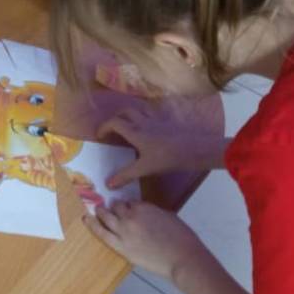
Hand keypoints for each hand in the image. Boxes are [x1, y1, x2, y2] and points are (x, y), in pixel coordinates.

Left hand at [84, 201, 204, 279]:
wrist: (183, 259)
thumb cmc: (182, 239)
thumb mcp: (168, 216)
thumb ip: (152, 212)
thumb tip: (143, 214)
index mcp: (144, 207)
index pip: (130, 203)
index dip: (130, 206)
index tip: (129, 209)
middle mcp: (130, 216)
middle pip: (116, 207)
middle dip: (115, 208)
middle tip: (111, 208)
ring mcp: (124, 231)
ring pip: (106, 217)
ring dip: (100, 212)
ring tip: (96, 210)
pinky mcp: (121, 246)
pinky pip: (102, 233)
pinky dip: (92, 225)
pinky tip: (86, 219)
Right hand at [97, 107, 228, 187]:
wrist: (194, 149)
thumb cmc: (167, 157)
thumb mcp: (144, 168)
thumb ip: (126, 175)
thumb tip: (108, 184)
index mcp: (134, 131)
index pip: (114, 123)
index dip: (104, 127)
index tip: (99, 136)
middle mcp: (142, 121)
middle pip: (124, 112)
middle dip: (115, 118)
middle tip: (113, 129)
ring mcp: (155, 120)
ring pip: (138, 109)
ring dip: (129, 113)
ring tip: (127, 123)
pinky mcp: (166, 121)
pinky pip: (151, 113)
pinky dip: (145, 115)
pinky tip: (148, 124)